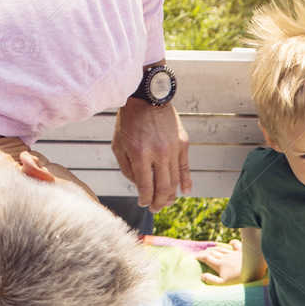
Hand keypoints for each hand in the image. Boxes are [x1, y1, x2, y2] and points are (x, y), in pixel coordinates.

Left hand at [112, 96, 191, 210]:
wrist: (148, 95)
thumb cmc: (129, 120)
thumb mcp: (118, 144)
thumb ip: (126, 167)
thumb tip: (139, 185)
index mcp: (139, 154)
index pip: (145, 186)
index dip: (144, 199)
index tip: (143, 203)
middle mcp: (158, 154)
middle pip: (162, 188)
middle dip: (158, 203)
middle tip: (155, 209)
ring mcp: (173, 149)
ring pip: (175, 181)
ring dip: (171, 196)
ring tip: (166, 202)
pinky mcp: (183, 144)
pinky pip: (185, 168)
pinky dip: (186, 182)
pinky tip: (184, 192)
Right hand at [197, 241, 244, 284]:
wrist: (254, 268)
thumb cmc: (239, 278)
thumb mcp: (223, 283)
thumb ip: (212, 280)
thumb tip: (202, 276)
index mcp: (219, 264)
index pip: (206, 258)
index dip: (199, 257)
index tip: (194, 257)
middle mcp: (225, 257)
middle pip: (213, 253)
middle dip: (206, 253)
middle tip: (202, 254)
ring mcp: (233, 253)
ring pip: (222, 249)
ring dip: (216, 249)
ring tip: (211, 249)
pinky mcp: (242, 251)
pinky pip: (236, 245)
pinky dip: (232, 243)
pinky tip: (231, 242)